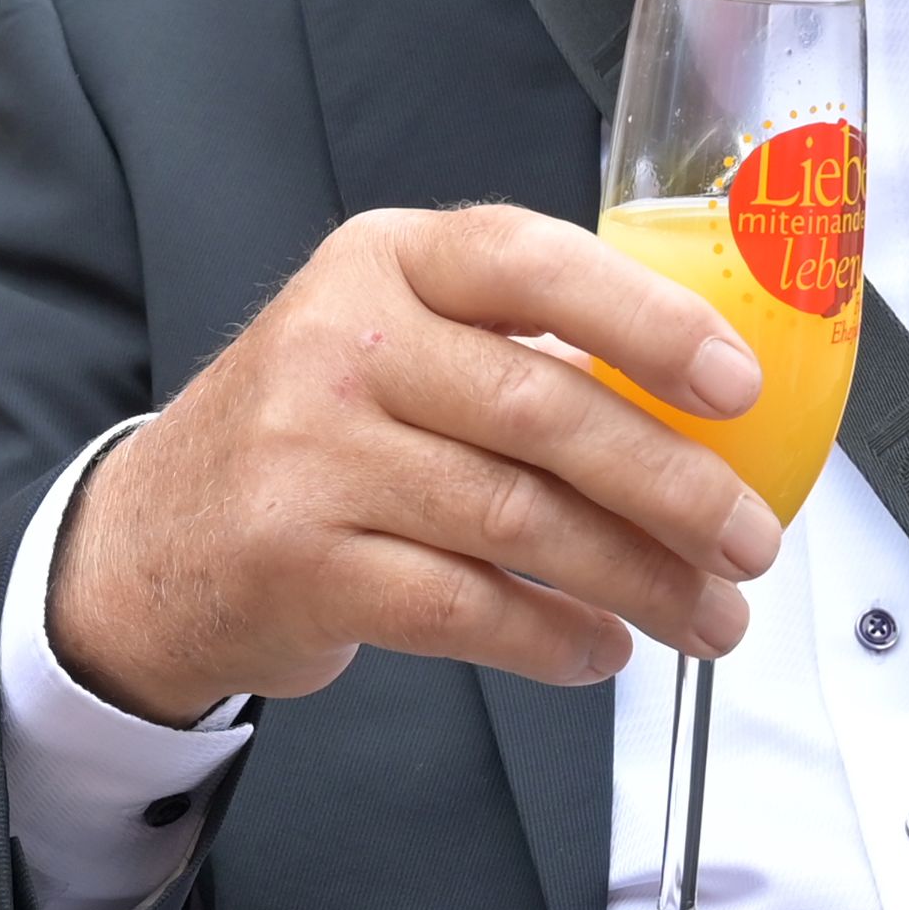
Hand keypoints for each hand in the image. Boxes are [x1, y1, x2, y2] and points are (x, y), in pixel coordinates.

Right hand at [48, 201, 783, 723]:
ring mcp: (310, 455)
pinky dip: (552, 638)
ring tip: (707, 615)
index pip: (531, 264)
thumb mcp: (395, 338)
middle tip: (751, 540)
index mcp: (387, 261)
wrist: (157, 538)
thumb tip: (711, 413)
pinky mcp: (298, 562)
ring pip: (517, 523)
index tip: (739, 386)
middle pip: (542, 412)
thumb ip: (520, 346)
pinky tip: (599, 648)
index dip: (649, 322)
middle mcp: (341, 343)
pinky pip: (463, 608)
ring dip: (636, 580)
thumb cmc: (318, 431)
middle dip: (674, 487)